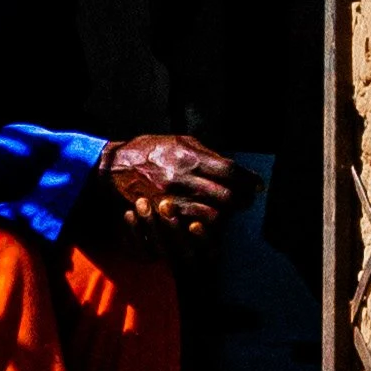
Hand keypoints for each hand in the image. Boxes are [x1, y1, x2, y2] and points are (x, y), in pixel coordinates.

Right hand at [100, 135, 243, 244]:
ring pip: (213, 216)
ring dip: (227, 216)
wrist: (113, 169)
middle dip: (243, 200)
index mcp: (188, 157)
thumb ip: (206, 154)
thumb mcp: (179, 142)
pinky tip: (211, 220)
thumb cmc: (149, 151)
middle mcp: (181, 179)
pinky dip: (207, 226)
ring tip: (232, 211)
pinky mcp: (162, 216)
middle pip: (226, 196)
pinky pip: (192, 227)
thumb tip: (233, 167)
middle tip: (248, 200)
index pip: (229, 171)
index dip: (249, 179)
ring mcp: (172, 200)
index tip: (258, 185)